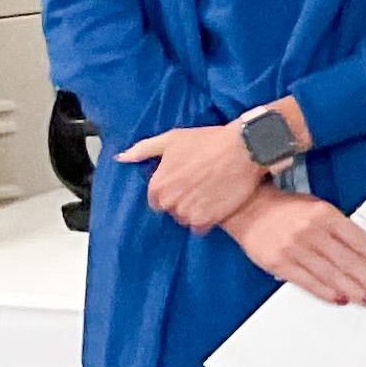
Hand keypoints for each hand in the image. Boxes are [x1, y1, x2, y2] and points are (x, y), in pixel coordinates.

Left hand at [119, 122, 270, 234]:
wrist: (244, 149)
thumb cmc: (209, 142)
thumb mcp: (172, 139)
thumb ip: (143, 149)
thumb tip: (121, 158)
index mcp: (157, 184)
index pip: (155, 199)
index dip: (170, 190)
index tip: (183, 182)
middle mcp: (169, 201)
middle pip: (170, 209)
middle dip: (182, 201)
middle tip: (198, 186)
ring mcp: (188, 212)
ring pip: (185, 219)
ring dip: (194, 210)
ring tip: (209, 194)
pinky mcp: (207, 219)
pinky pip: (200, 227)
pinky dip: (206, 219)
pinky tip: (216, 204)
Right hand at [224, 188, 365, 305]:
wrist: (246, 207)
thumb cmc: (285, 208)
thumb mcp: (317, 207)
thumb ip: (338, 227)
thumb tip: (364, 252)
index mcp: (324, 213)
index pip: (359, 239)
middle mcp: (310, 231)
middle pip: (347, 260)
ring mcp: (293, 248)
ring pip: (330, 274)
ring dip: (352, 289)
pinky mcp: (277, 262)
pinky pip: (307, 281)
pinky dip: (326, 292)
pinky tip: (340, 298)